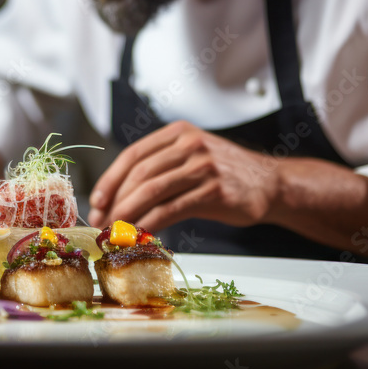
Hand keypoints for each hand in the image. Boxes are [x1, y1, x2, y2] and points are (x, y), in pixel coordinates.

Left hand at [87, 121, 279, 231]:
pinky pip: (170, 209)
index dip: (109, 179)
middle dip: (115, 201)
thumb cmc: (226, 175)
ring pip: (151, 192)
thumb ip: (162, 166)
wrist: (270, 184)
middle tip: (102, 222)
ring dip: (127, 214)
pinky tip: (140, 234)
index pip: (133, 155)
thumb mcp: (193, 156)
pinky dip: (149, 224)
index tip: (97, 200)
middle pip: (138, 174)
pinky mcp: (213, 192)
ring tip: (115, 231)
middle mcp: (189, 145)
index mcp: (179, 133)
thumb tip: (119, 196)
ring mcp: (202, 167)